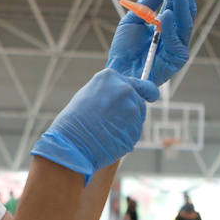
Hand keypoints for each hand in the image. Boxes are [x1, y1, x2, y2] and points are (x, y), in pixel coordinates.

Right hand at [31, 69, 159, 183]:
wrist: (71, 142)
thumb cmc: (73, 120)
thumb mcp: (89, 95)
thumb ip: (108, 92)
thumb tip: (120, 98)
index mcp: (111, 77)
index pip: (137, 82)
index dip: (140, 92)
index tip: (147, 96)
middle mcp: (125, 89)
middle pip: (139, 100)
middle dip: (130, 110)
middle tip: (111, 121)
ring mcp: (132, 109)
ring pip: (138, 117)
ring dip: (128, 124)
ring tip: (106, 131)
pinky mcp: (136, 129)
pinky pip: (134, 132)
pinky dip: (126, 136)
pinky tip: (109, 139)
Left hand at [105, 0, 195, 84]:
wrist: (118, 71)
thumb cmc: (123, 48)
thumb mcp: (133, 19)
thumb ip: (147, 2)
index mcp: (166, 23)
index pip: (177, 0)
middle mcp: (175, 33)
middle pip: (185, 9)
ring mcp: (178, 45)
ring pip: (186, 22)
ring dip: (181, 4)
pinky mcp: (178, 59)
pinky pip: (177, 40)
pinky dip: (171, 26)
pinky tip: (166, 15)